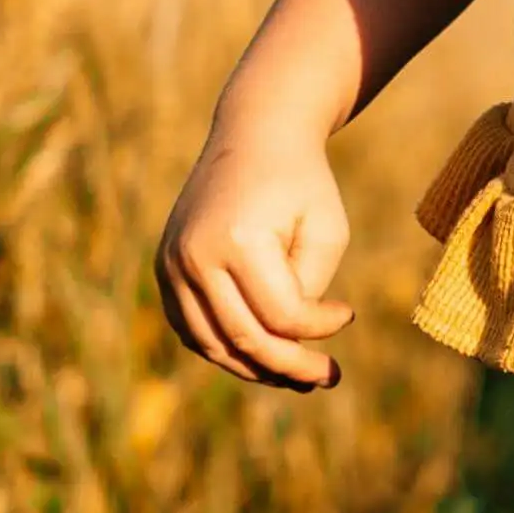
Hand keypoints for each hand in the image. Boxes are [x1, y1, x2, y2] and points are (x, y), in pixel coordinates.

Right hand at [156, 129, 351, 391]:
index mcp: (237, 240)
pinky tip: (262, 356)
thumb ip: (308, 292)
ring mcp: (171, 263)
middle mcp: (194, 255)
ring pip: (212, 344)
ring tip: (297, 378)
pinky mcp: (165, 267)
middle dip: (291, 366)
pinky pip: (192, 329)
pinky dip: (225, 349)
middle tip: (329, 377)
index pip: (282, 316)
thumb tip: (287, 342)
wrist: (255, 134)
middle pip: (244, 339)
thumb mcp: (325, 231)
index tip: (348, 314)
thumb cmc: (301, 183)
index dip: (321, 329)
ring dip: (256, 369)